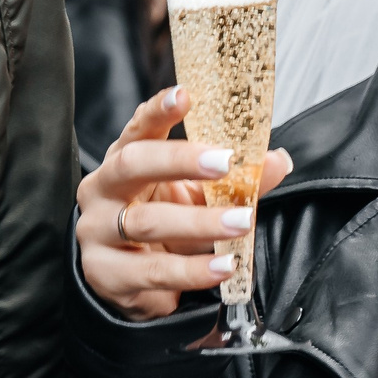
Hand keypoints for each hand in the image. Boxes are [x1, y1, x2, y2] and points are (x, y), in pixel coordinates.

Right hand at [76, 87, 292, 321]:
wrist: (126, 281)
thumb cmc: (161, 225)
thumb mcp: (196, 197)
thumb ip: (234, 180)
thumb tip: (277, 161)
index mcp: (123, 161)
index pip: (137, 129)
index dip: (158, 111)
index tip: (184, 96)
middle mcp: (103, 191)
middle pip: (132, 165)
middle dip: (179, 161)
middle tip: (226, 162)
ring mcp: (99, 233)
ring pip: (147, 222)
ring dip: (200, 222)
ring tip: (241, 222)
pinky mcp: (107, 275)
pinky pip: (153, 271)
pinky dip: (193, 270)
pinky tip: (223, 266)